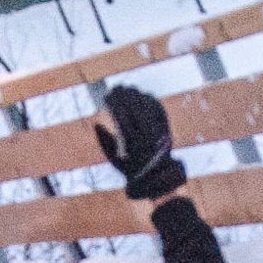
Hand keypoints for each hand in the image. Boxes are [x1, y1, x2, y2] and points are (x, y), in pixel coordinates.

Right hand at [96, 83, 184, 199]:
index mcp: (133, 144)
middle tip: (115, 88)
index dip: (114, 105)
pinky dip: (147, 99)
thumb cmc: (130, 166)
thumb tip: (97, 124)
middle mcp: (148, 136)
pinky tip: (139, 94)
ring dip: (136, 95)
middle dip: (124, 96)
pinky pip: (157, 108)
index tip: (106, 96)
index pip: (123, 118)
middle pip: (135, 109)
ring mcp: (159, 130)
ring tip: (126, 88)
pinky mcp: (166, 126)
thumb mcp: (113, 158)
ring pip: (147, 106)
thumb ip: (104, 141)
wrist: (156, 173)